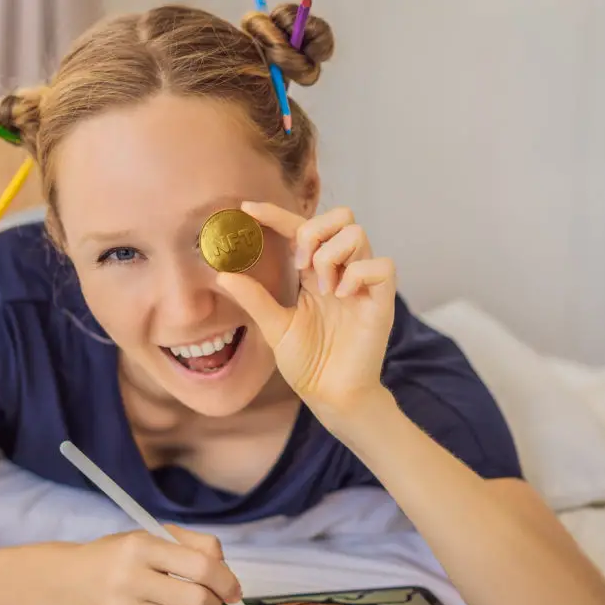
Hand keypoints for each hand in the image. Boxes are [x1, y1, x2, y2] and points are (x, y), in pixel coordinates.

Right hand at [61, 526, 241, 604]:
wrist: (65, 582)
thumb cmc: (115, 556)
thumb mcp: (148, 537)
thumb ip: (191, 544)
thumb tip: (225, 568)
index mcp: (140, 547)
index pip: (200, 566)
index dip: (225, 579)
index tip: (234, 589)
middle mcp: (130, 579)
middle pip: (197, 600)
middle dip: (213, 602)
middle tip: (211, 600)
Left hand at [217, 202, 396, 419]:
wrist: (330, 395)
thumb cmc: (307, 363)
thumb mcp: (274, 326)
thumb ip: (254, 299)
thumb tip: (222, 274)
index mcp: (315, 274)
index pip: (300, 229)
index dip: (276, 214)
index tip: (246, 209)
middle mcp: (341, 272)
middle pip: (342, 216)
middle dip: (315, 230)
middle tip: (300, 264)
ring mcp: (363, 284)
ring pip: (358, 234)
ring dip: (332, 255)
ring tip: (323, 289)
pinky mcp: (382, 301)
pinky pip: (382, 266)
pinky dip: (358, 274)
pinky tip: (341, 296)